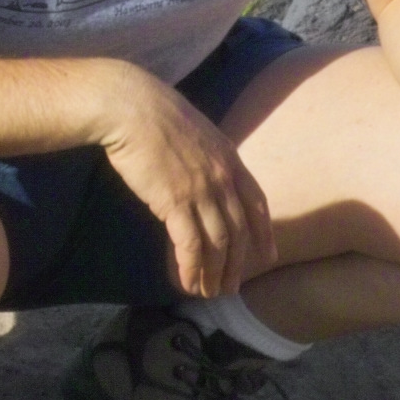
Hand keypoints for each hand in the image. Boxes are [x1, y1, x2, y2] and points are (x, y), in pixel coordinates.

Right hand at [91, 67, 275, 300]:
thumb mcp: (195, 133)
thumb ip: (206, 158)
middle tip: (231, 287)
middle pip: (239, 230)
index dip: (264, 233)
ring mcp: (201, 191)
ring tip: (208, 293)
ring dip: (214, 272)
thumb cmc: (154, 116)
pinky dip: (191, 268)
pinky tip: (186, 284)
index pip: (257, 203)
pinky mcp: (175, 202)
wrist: (131, 107)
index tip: (268, 256)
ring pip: (218, 243)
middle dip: (237, 264)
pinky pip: (190, 244)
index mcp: (230, 159)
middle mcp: (223, 178)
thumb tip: (203, 177)